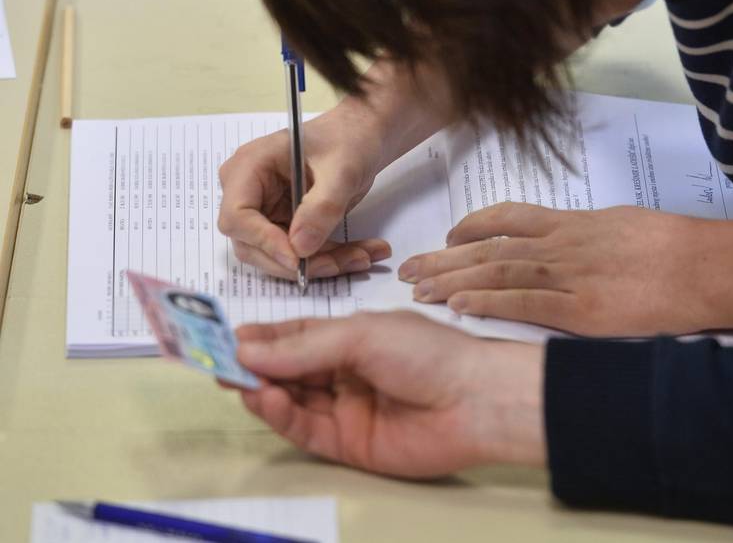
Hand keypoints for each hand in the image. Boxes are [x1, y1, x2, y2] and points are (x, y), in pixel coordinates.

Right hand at [218, 103, 391, 279]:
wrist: (359, 138)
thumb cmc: (346, 139)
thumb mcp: (342, 170)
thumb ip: (322, 207)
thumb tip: (300, 247)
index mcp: (249, 166)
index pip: (237, 215)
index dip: (263, 241)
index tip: (297, 258)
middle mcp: (249, 192)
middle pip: (255, 245)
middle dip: (300, 261)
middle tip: (343, 262)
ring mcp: (265, 211)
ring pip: (280, 256)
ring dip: (322, 264)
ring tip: (363, 257)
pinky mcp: (284, 225)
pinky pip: (300, 254)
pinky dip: (331, 258)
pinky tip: (362, 253)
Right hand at [229, 311, 544, 477]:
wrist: (474, 401)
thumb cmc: (427, 354)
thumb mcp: (361, 337)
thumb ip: (304, 347)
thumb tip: (249, 348)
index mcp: (349, 337)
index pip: (293, 336)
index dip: (259, 336)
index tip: (221, 334)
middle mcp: (342, 371)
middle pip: (285, 369)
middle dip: (250, 363)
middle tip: (212, 358)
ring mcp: (343, 407)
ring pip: (289, 399)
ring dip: (260, 388)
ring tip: (233, 377)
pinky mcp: (346, 443)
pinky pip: (304, 428)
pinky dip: (280, 414)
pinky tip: (263, 397)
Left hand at [398, 202, 713, 336]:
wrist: (709, 267)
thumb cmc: (676, 246)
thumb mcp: (624, 224)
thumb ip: (588, 233)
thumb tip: (570, 237)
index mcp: (573, 223)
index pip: (508, 218)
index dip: (470, 227)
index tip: (446, 237)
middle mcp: (561, 245)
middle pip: (489, 248)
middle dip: (443, 258)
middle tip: (407, 269)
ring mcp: (569, 276)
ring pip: (497, 273)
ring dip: (452, 281)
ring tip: (416, 290)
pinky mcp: (582, 310)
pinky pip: (524, 304)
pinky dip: (488, 303)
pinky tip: (457, 307)